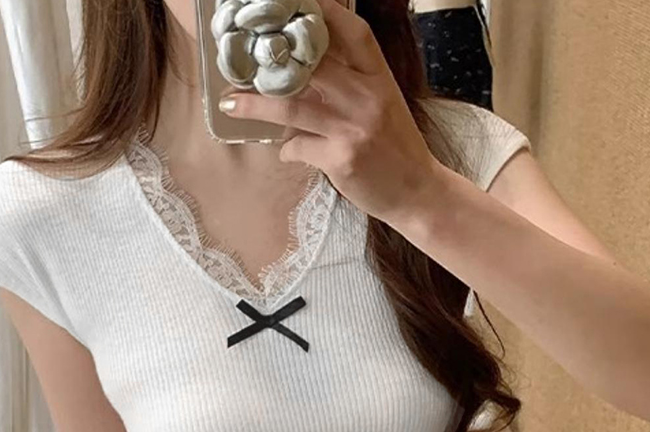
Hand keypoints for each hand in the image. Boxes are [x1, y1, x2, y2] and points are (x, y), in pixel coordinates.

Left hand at [218, 0, 442, 223]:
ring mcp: (353, 129)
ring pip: (291, 107)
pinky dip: (286, 149)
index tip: (298, 3)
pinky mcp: (341, 159)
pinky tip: (286, 152)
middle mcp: (367, 98)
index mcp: (380, 79)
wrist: (417, 193)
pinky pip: (298, 146)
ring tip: (232, 104)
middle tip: (242, 61)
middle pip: (311, 66)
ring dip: (255, 105)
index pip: (355, 33)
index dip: (326, 13)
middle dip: (271, 62)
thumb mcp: (383, 106)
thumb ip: (352, 84)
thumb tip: (306, 71)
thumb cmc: (396, 149)